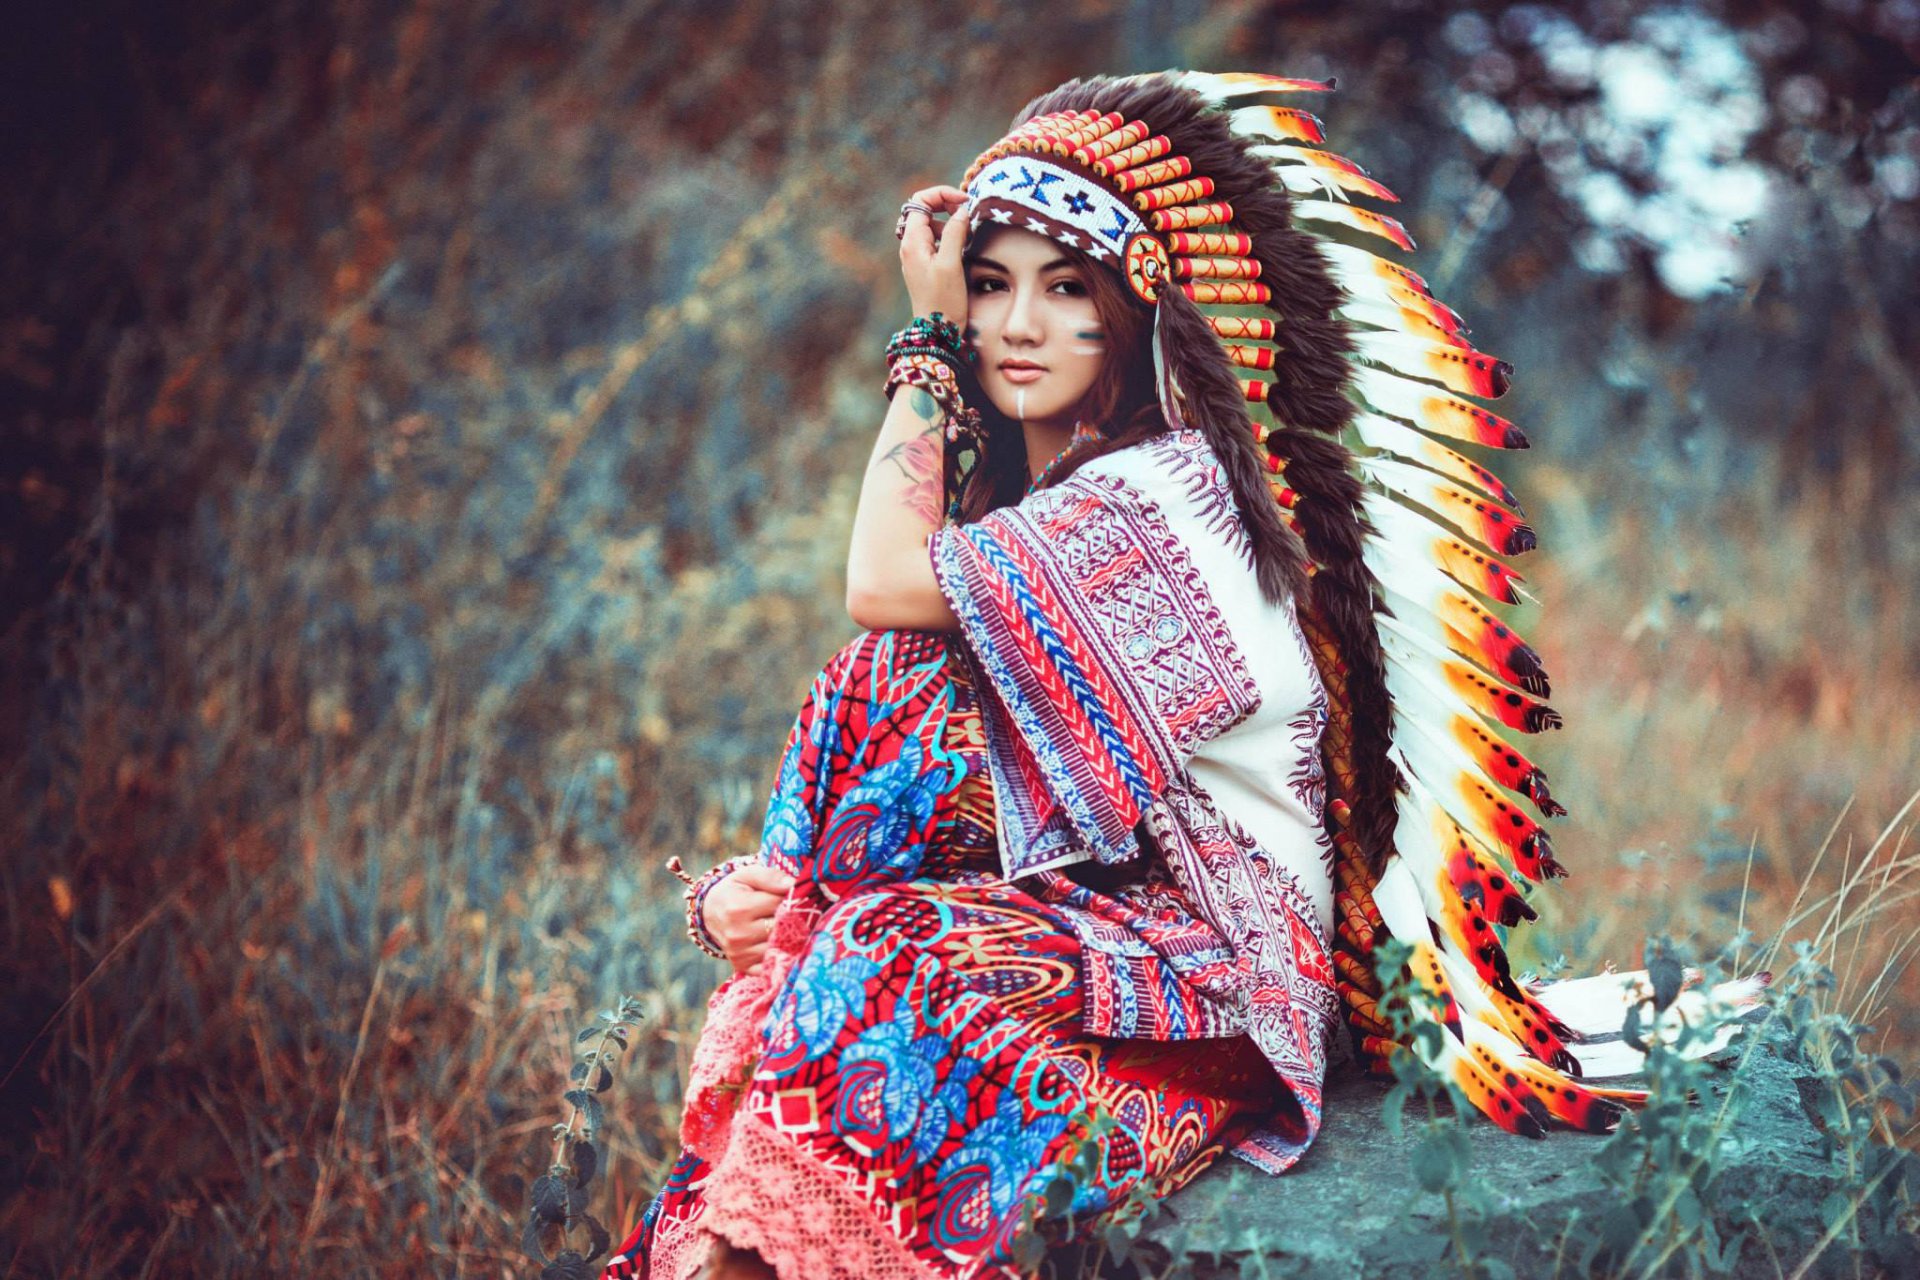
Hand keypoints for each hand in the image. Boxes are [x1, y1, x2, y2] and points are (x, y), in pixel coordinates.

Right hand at [701, 863, 795, 974]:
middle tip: (790, 911)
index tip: (789, 896)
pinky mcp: (743, 966)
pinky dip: (778, 956)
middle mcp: (738, 934)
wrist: (710, 912)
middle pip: (781, 928)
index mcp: (739, 909)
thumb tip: (792, 885)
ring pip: (779, 947)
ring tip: (784, 926)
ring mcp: (739, 954)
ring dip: (787, 937)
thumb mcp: (747, 875)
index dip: (789, 898)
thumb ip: (770, 877)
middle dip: (791, 919)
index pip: (780, 904)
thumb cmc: (734, 891)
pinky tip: (778, 944)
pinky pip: (770, 966)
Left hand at [898, 184, 970, 322]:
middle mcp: (910, 246)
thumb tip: (962, 210)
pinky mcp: (926, 266)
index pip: (920, 201)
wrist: (937, 332)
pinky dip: (950, 237)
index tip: (964, 202)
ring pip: (932, 226)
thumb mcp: (951, 263)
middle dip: (947, 206)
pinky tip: (964, 248)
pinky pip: (936, 241)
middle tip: (969, 214)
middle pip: (925, 210)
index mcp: (912, 242)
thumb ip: (954, 232)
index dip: (942, 195)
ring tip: (969, 234)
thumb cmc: (943, 301)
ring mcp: (917, 256)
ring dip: (951, 223)